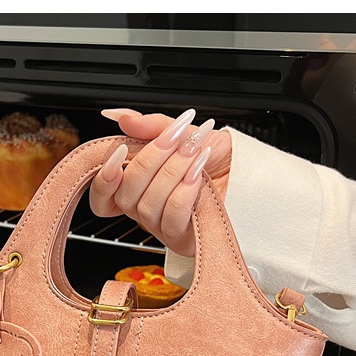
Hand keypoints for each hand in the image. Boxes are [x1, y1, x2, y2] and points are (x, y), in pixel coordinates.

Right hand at [89, 108, 231, 256]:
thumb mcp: (184, 132)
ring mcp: (162, 226)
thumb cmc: (220, 159)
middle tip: (175, 137)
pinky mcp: (182, 238)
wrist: (251, 175)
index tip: (120, 151)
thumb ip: (151, 125)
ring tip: (194, 150)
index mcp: (138, 187)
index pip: (104, 195)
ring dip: (172, 171)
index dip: (104, 178)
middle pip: (126, 195)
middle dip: (150, 159)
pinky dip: (185, 190)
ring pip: (149, 204)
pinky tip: (198, 173)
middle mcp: (145, 209)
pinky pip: (173, 215)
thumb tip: (120, 116)